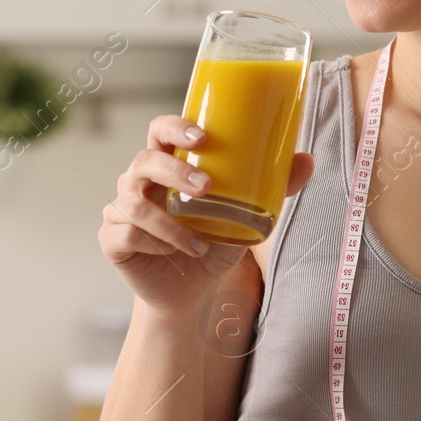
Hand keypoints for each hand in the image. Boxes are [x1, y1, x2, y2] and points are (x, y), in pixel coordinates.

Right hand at [98, 114, 314, 312]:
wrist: (192, 294)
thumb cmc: (214, 242)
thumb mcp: (247, 216)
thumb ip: (274, 188)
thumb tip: (307, 160)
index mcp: (168, 165)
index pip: (160, 131)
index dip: (175, 127)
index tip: (202, 136)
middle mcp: (140, 181)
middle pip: (143, 161)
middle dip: (174, 171)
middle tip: (207, 188)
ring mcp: (122, 209)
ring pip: (132, 202)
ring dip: (168, 222)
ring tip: (199, 240)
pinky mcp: (113, 239)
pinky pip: (125, 233)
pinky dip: (154, 243)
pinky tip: (175, 253)